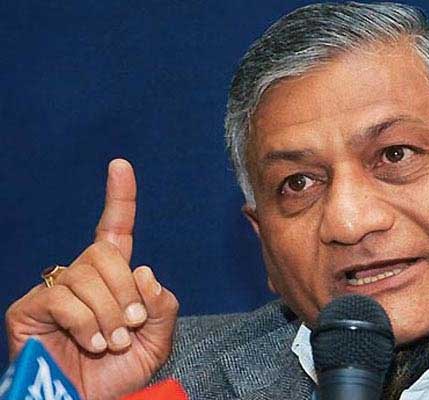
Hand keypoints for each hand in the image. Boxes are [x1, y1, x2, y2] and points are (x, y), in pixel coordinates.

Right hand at [5, 159, 178, 398]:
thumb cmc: (120, 375)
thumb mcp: (156, 340)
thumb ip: (162, 306)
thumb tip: (144, 271)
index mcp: (114, 280)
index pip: (115, 230)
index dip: (119, 198)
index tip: (121, 165)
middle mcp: (82, 277)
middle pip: (106, 253)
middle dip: (126, 291)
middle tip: (130, 326)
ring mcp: (54, 290)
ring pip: (87, 275)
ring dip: (108, 313)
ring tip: (109, 343)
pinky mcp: (30, 308)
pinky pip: (64, 298)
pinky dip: (85, 322)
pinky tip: (89, 343)